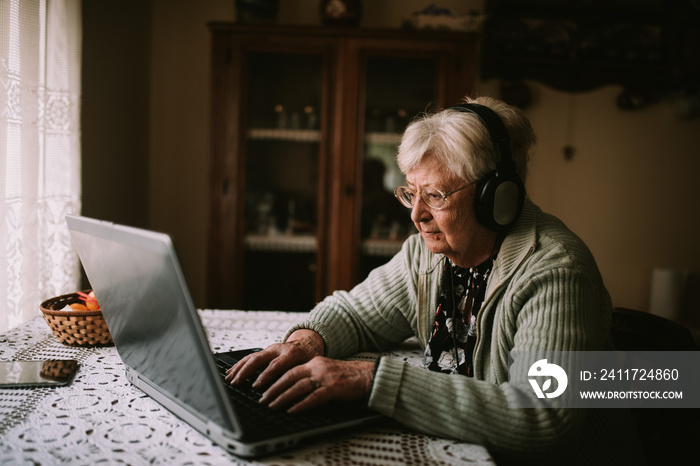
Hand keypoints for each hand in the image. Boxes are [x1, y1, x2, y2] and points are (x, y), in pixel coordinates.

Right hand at [225, 329, 323, 389]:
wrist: (308, 342)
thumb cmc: (309, 357)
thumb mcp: (309, 366)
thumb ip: (300, 376)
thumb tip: (293, 394)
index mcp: (291, 353)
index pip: (275, 365)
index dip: (265, 376)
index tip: (256, 386)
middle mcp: (278, 349)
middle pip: (258, 359)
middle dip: (245, 372)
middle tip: (236, 383)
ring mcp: (270, 349)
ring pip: (251, 357)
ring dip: (239, 369)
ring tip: (229, 379)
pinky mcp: (264, 350)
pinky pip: (249, 357)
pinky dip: (239, 365)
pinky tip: (230, 372)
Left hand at [259, 356, 374, 413]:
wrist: (367, 376)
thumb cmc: (347, 377)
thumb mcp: (325, 372)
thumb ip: (310, 377)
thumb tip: (292, 389)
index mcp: (314, 362)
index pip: (289, 370)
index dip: (275, 379)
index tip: (263, 387)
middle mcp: (317, 367)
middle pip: (290, 377)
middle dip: (274, 388)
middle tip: (262, 398)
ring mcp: (325, 377)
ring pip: (298, 386)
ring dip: (283, 397)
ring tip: (272, 405)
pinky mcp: (333, 388)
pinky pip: (313, 397)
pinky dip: (301, 404)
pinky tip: (292, 410)